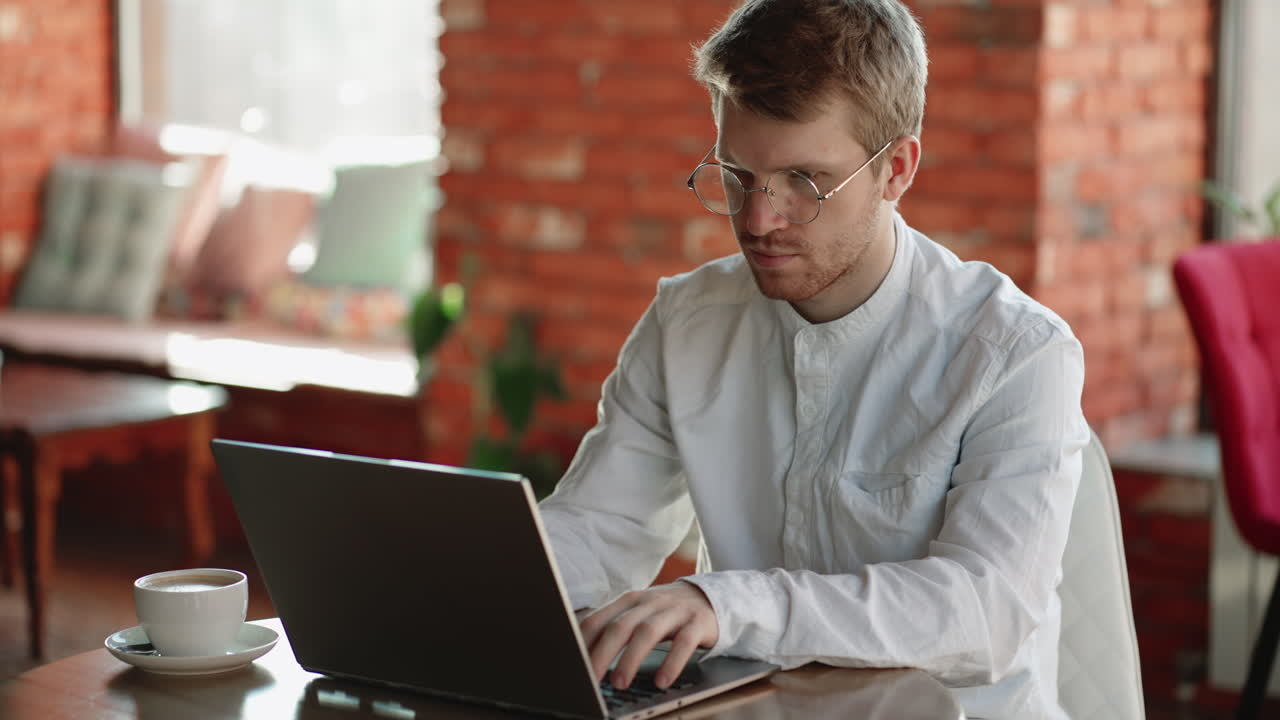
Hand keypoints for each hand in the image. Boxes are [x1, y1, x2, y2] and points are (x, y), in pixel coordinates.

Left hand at [578, 582, 718, 689]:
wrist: (711, 596)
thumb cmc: (666, 612)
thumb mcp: (640, 613)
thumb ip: (615, 627)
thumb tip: (584, 655)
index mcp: (630, 600)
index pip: (599, 619)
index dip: (583, 643)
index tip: (572, 664)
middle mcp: (650, 602)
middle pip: (620, 626)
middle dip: (602, 654)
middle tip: (590, 680)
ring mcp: (674, 611)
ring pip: (647, 632)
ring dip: (631, 659)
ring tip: (620, 683)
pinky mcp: (697, 623)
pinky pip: (683, 643)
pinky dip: (671, 663)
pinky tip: (662, 681)